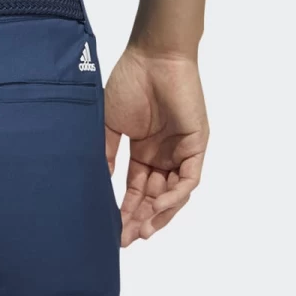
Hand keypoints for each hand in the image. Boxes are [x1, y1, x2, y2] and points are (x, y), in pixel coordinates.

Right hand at [103, 47, 208, 246]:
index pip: (136, 188)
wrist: (153, 57)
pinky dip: (175, 195)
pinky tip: (158, 207)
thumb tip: (99, 183)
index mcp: (143, 150)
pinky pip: (188, 179)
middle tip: (126, 238)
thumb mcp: (110, 123)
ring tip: (142, 229)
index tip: (114, 229)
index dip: (126, 209)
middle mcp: (164, 155)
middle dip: (140, 219)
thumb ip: (107, 153)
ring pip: (173, 193)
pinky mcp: (196, 146)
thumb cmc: (129, 82)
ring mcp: (181, 151)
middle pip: (154, 197)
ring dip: (159, 214)